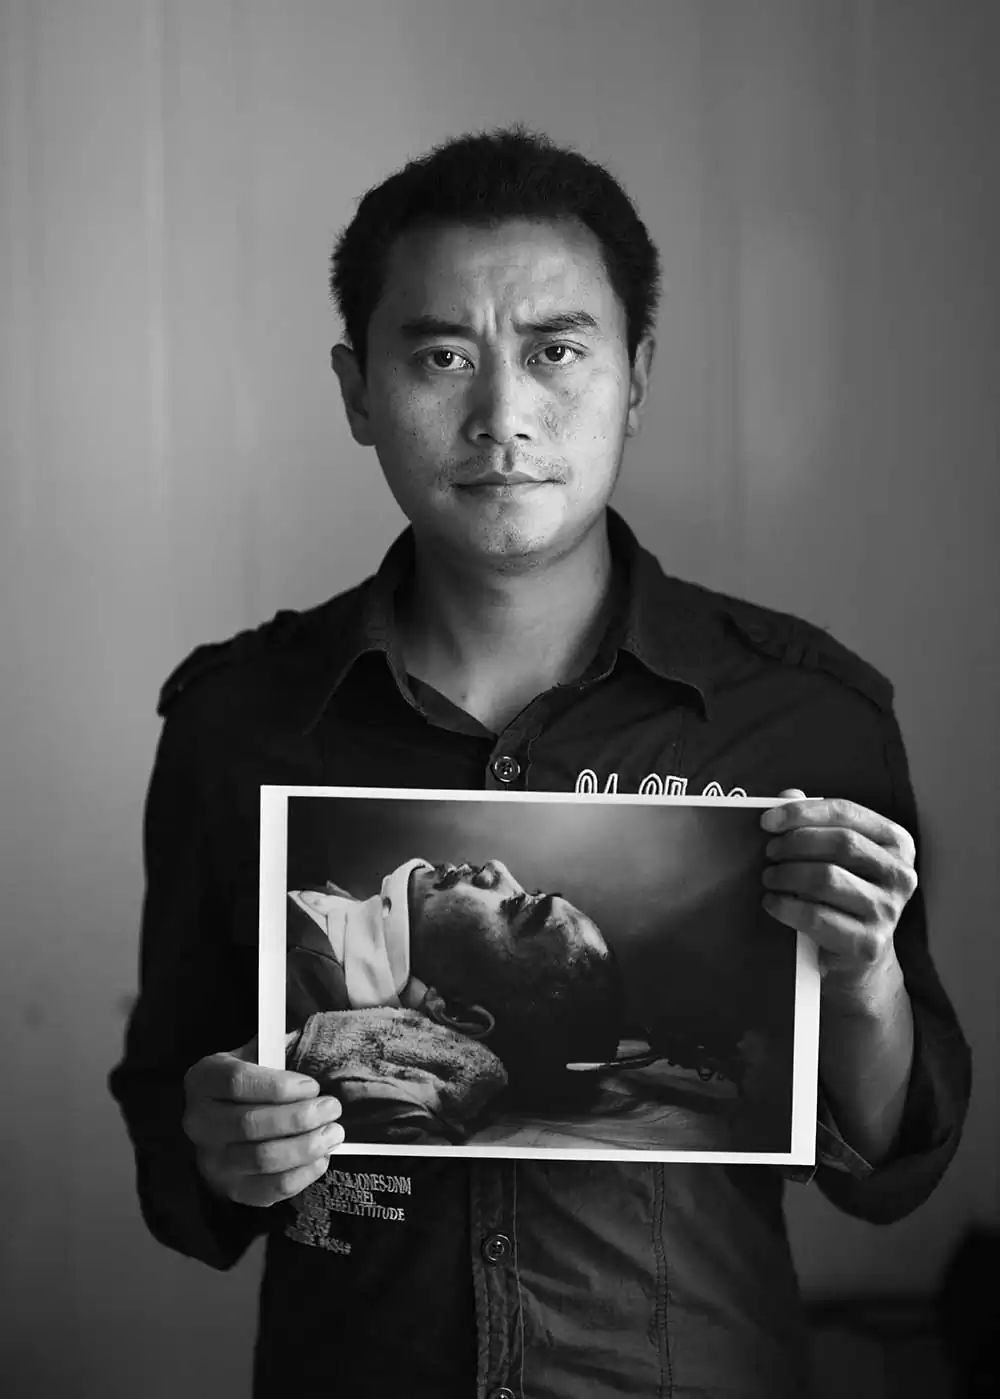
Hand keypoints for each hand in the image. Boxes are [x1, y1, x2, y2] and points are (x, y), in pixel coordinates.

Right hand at [183, 1034, 343, 1206]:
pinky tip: (321, 1157)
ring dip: (306, 1147)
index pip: (236, 1081)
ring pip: (262, 1159)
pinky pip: (269, 1190)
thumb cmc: (255, 1080)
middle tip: (332, 1108)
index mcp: (203, 1079)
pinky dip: (301, 1175)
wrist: (231, 1117)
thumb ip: (281, 1051)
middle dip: (299, 1118)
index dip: (278, 1086)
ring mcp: (211, 1160)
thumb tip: (315, 1051)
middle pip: (249, 1124)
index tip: (312, 1086)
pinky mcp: (230, 1189)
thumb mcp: (261, 1054)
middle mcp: (198, 1122)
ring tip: (334, 1132)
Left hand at [760, 789, 917, 1009]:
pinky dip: (786, 906)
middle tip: (768, 853)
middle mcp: (900, 874)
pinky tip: (773, 902)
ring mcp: (889, 911)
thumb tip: (786, 795)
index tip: (767, 820)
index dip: (802, 812)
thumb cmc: (843, 896)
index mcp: (896, 842)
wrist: (859, 959)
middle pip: (840, 843)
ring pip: (827, 878)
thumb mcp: (836, 856)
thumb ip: (816, 823)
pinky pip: (817, 916)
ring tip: (769, 877)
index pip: (847, 812)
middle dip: (794, 843)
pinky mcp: (869, 943)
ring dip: (787, 874)